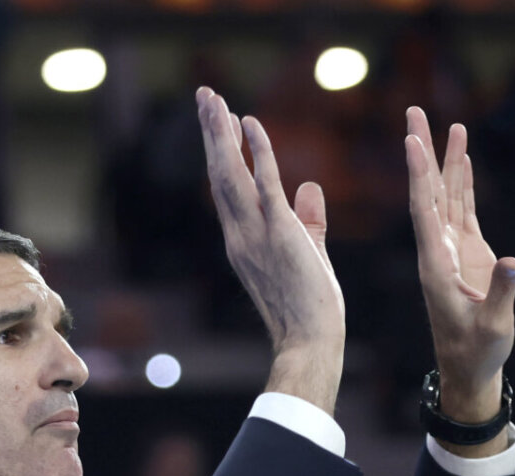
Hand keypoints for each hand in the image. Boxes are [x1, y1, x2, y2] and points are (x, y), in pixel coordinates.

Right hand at [196, 87, 344, 410]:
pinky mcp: (280, 234)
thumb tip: (309, 187)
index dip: (222, 153)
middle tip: (205, 95)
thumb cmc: (310, 309)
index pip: (229, 190)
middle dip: (212, 133)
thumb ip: (308, 220)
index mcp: (244, 243)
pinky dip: (257, 152)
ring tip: (213, 99)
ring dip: (222, 134)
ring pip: (232, 175)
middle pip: (220, 175)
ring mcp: (256, 236)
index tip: (218, 122)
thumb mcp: (308, 254)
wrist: (310, 341)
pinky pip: (265, 184)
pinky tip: (249, 123)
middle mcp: (241, 237)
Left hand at [406, 107, 514, 423]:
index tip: (411, 142)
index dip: (419, 176)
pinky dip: (462, 184)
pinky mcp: (466, 255)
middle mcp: (437, 253)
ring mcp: (450, 252)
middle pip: (427, 194)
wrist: (469, 369)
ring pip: (446, 197)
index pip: (423, 212)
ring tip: (450, 123)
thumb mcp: (492, 326)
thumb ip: (501, 293)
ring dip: (446, 161)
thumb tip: (513, 263)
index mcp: (435, 267)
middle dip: (422, 153)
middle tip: (413, 112)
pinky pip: (461, 211)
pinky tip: (462, 159)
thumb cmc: (477, 352)